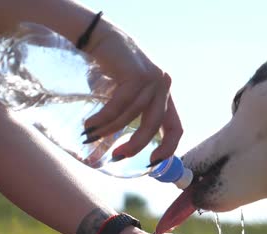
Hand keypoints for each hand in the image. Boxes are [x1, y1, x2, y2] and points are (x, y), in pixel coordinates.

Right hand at [82, 19, 182, 163]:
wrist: (100, 36)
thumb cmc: (110, 69)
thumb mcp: (124, 96)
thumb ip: (126, 118)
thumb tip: (109, 154)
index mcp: (164, 93)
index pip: (176, 126)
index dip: (167, 148)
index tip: (151, 163)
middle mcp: (163, 85)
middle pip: (154, 125)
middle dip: (136, 145)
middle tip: (117, 156)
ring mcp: (152, 79)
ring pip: (132, 116)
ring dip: (109, 130)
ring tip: (91, 134)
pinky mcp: (136, 74)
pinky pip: (119, 106)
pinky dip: (103, 118)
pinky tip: (90, 123)